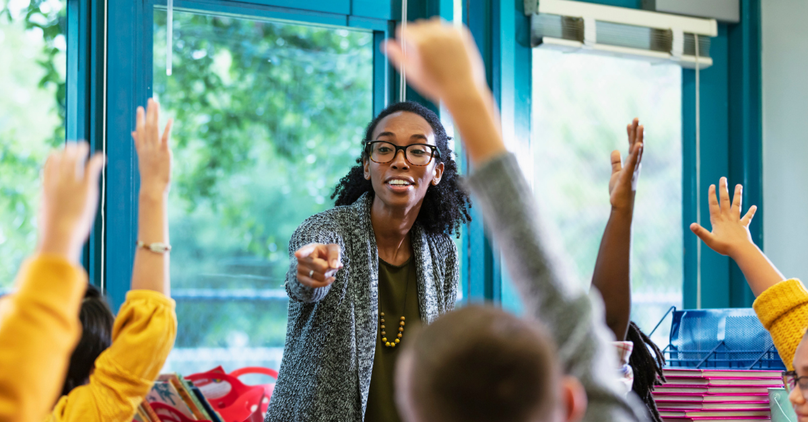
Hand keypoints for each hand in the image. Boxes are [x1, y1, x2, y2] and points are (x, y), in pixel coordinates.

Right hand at [37, 142, 105, 262]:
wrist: (61, 234)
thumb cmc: (55, 234)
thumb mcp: (50, 222)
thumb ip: (52, 216)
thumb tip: (53, 226)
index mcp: (47, 190)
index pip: (47, 168)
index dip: (53, 159)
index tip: (57, 153)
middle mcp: (58, 183)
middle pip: (61, 160)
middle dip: (67, 151)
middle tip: (73, 146)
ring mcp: (71, 184)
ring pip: (74, 160)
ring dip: (80, 151)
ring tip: (85, 146)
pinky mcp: (86, 187)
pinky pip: (91, 168)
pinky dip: (96, 160)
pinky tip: (102, 157)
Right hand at [131, 98, 172, 194]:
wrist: (152, 187)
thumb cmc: (149, 175)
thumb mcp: (142, 158)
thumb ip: (138, 144)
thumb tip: (134, 133)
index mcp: (142, 148)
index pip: (140, 130)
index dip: (140, 119)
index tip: (140, 108)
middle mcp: (147, 146)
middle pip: (147, 126)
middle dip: (149, 113)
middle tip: (151, 100)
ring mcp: (155, 149)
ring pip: (154, 128)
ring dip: (155, 115)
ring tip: (156, 104)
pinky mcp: (164, 152)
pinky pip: (165, 138)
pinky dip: (167, 128)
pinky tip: (170, 119)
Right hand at [295, 243, 342, 287]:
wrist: (320, 260)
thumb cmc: (325, 253)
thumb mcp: (333, 249)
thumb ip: (335, 255)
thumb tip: (334, 266)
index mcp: (309, 248)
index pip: (305, 251)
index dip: (301, 253)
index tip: (297, 254)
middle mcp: (301, 258)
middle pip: (323, 268)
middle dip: (331, 268)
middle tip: (332, 263)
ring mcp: (299, 269)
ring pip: (321, 277)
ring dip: (329, 275)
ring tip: (328, 269)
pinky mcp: (300, 278)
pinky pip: (314, 284)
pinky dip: (325, 283)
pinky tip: (330, 278)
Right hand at [382, 18, 487, 103]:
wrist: (462, 91)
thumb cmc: (436, 86)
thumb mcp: (411, 73)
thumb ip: (397, 56)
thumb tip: (386, 45)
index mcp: (419, 43)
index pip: (403, 30)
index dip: (405, 41)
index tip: (411, 51)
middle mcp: (434, 34)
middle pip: (418, 26)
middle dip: (418, 37)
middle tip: (426, 56)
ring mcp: (449, 32)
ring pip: (433, 24)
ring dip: (432, 34)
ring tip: (437, 53)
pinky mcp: (461, 33)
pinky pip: (448, 28)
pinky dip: (446, 36)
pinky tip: (447, 51)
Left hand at [608, 118, 643, 211]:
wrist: (621, 205)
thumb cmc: (620, 190)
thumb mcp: (616, 172)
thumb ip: (616, 162)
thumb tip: (615, 151)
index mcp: (632, 163)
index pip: (632, 146)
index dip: (631, 134)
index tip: (629, 123)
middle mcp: (635, 165)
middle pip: (637, 145)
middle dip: (637, 132)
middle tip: (636, 118)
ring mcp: (633, 170)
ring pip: (637, 151)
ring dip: (639, 138)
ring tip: (640, 126)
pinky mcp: (628, 175)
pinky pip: (633, 162)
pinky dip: (636, 153)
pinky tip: (638, 145)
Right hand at [690, 177, 756, 256]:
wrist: (741, 250)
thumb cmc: (724, 246)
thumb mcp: (709, 240)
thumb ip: (701, 232)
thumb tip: (691, 225)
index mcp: (718, 220)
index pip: (714, 205)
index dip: (712, 195)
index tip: (712, 185)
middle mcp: (727, 218)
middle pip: (725, 201)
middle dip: (723, 189)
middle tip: (723, 179)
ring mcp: (736, 221)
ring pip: (736, 205)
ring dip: (737, 195)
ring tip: (739, 185)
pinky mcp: (743, 226)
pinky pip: (747, 217)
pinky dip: (751, 212)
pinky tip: (754, 207)